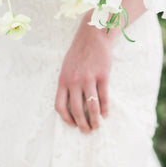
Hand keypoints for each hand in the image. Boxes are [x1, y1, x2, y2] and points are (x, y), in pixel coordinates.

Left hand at [55, 14, 115, 132]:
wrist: (93, 36)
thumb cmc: (79, 52)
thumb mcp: (66, 67)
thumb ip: (67, 84)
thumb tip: (69, 103)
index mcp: (63, 80)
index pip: (60, 106)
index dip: (66, 119)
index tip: (72, 124)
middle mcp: (74, 81)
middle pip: (76, 110)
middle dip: (82, 124)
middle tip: (87, 131)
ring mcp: (89, 78)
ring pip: (91, 106)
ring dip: (95, 120)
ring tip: (97, 126)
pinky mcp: (102, 76)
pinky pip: (103, 97)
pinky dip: (105, 109)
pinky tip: (106, 114)